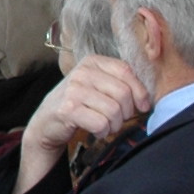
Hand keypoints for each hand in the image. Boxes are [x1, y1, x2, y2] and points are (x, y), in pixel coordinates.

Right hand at [18, 54, 151, 191]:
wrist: (46, 122)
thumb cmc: (78, 104)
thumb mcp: (97, 86)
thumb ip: (119, 83)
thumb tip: (147, 97)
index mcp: (92, 62)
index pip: (127, 71)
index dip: (140, 91)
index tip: (142, 106)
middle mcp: (82, 72)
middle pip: (123, 93)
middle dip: (126, 112)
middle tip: (118, 119)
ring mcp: (73, 90)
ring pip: (113, 110)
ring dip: (114, 125)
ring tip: (106, 126)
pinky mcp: (68, 109)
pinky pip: (100, 123)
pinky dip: (103, 132)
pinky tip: (96, 131)